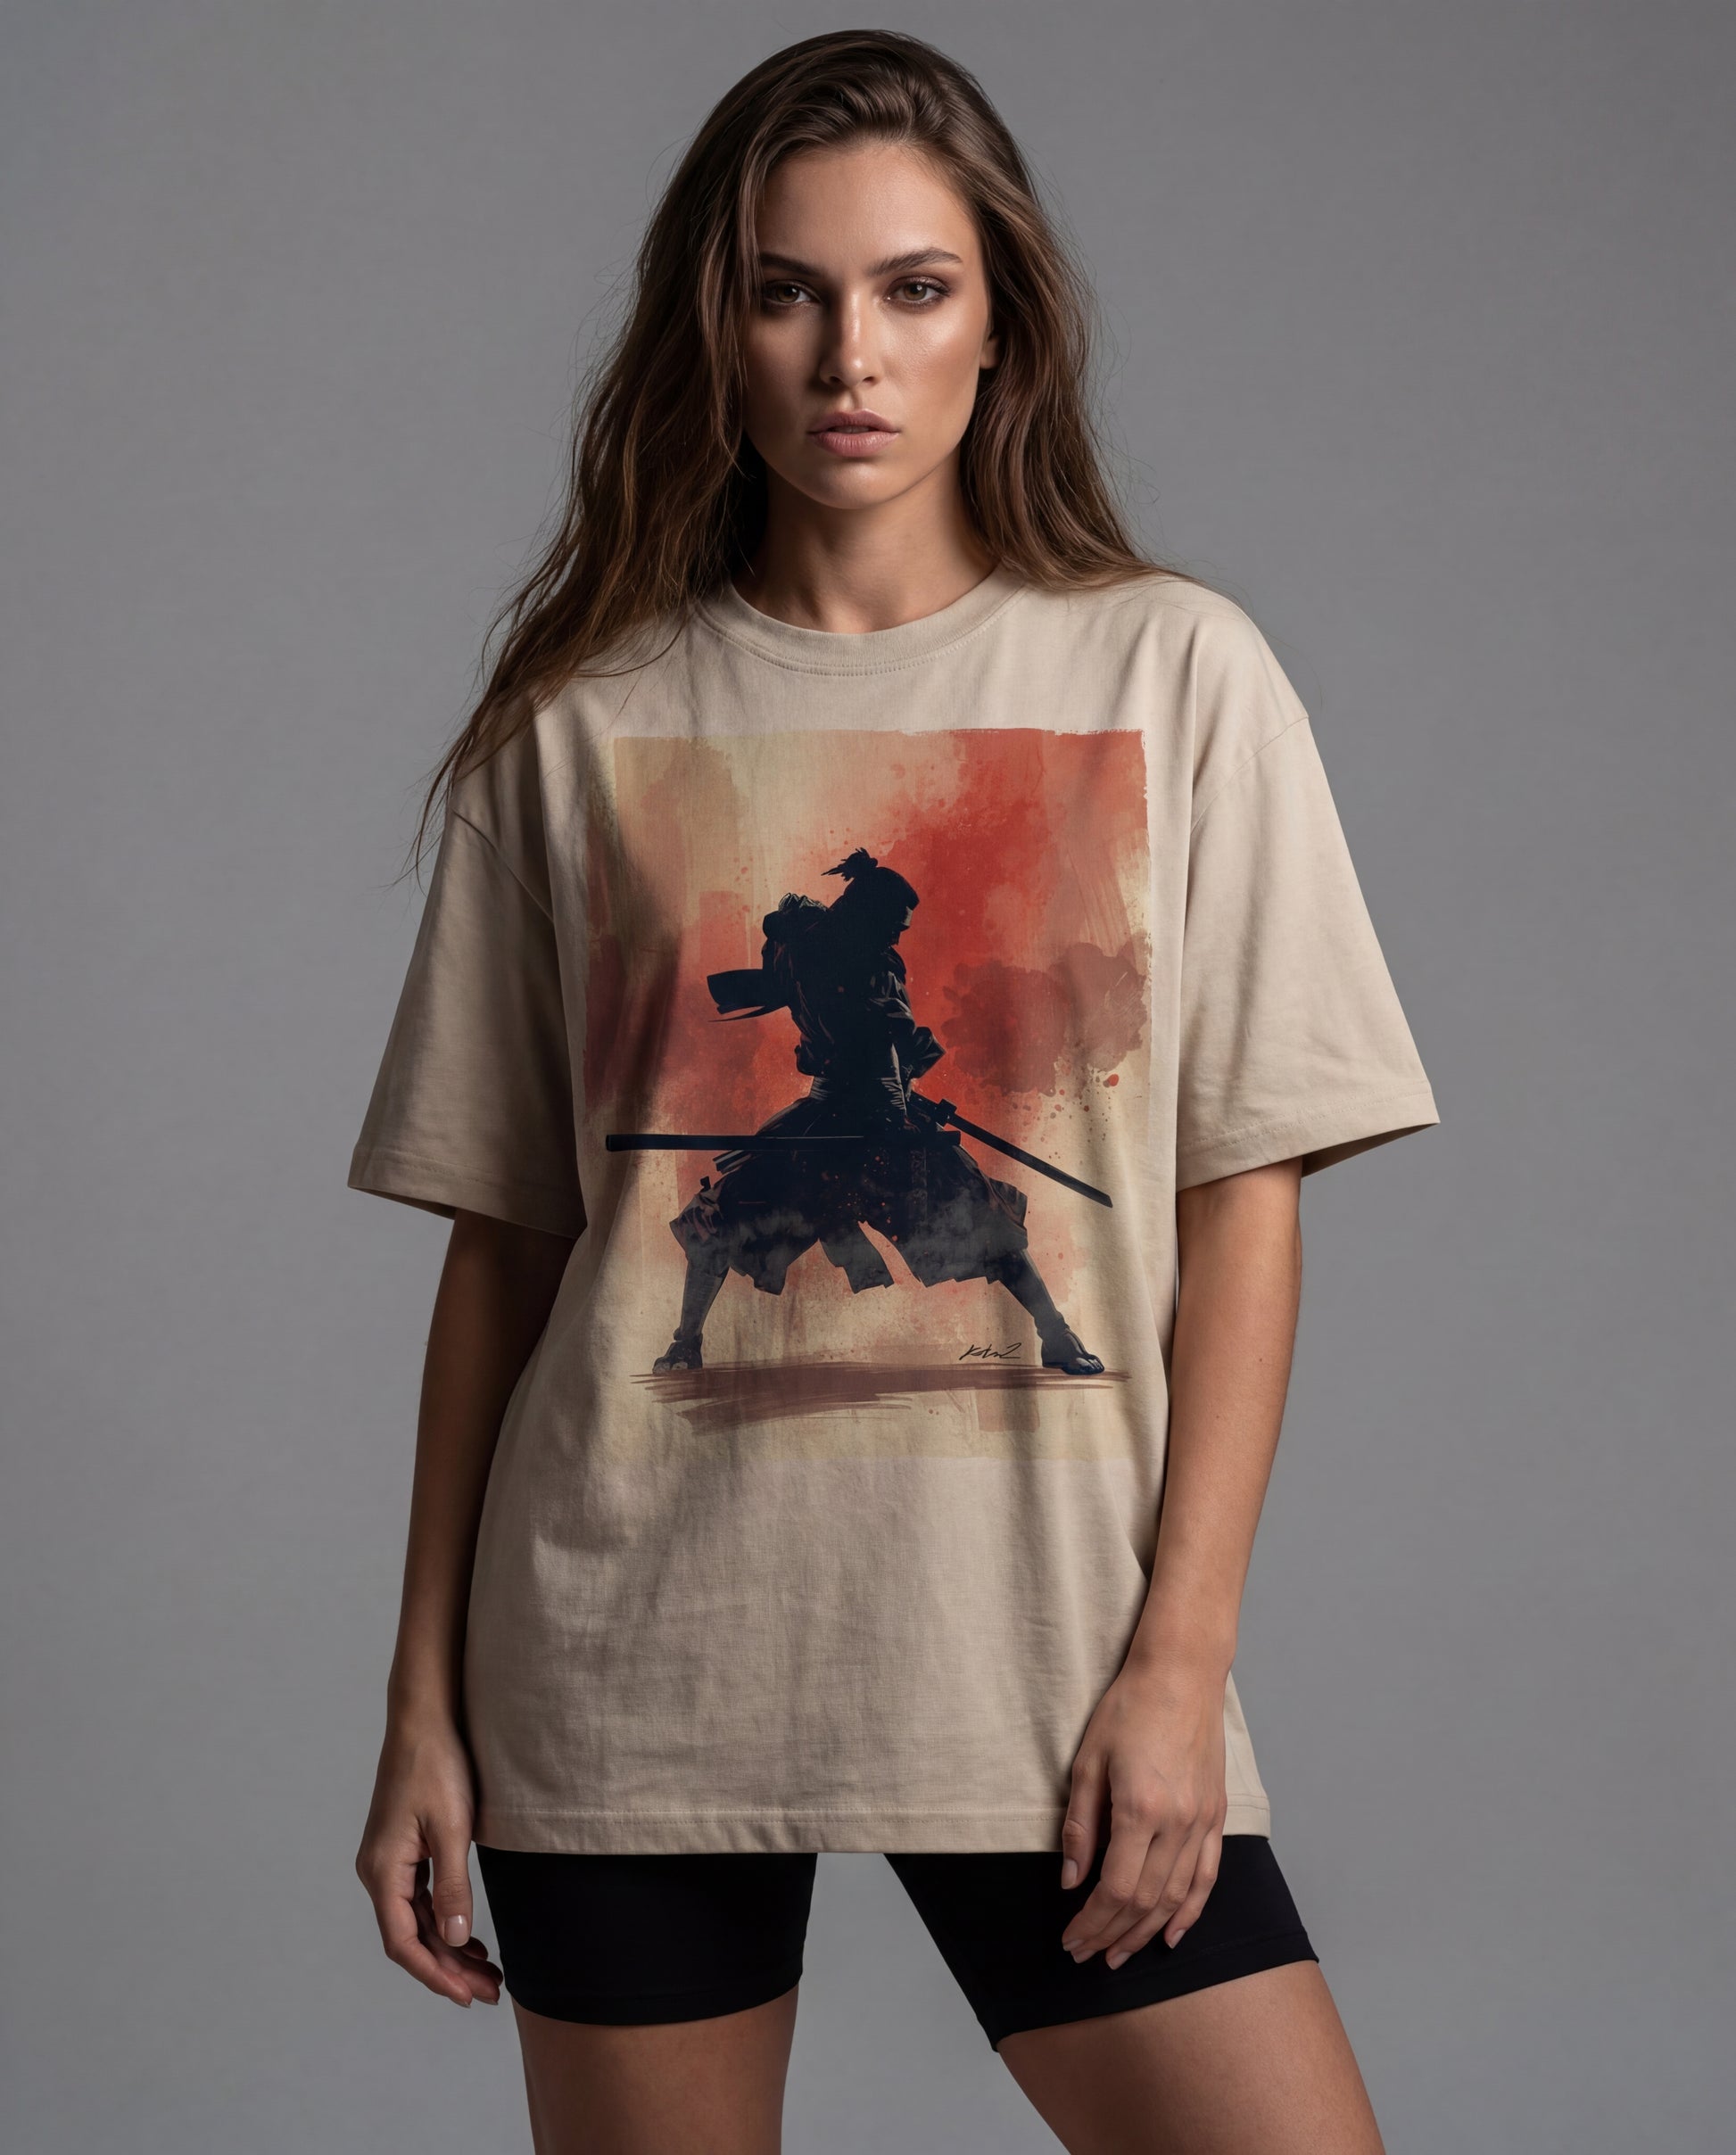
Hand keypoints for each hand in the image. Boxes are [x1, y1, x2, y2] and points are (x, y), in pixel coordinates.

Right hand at [355, 1709, 502, 2006]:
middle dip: (448, 1968)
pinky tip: (468, 1936)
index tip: (466, 1997)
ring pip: (417, 1920)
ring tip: (487, 1972)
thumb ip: (452, 1887)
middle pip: (410, 1937)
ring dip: (448, 1947)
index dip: (434, 1974)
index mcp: (383, 1871)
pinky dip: (443, 1921)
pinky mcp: (402, 1850)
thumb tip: (454, 1940)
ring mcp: (389, 1861)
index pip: (403, 1942)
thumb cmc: (437, 1766)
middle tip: (490, 1991)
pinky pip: (419, 1899)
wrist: (424, 1719)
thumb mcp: (451, 1829)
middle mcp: (378, 1871)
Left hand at [1056, 1655, 1229, 1966]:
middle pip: (1146, 1901)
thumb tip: (1071, 1880)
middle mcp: (1177, 1822)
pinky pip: (1208, 1876)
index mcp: (1140, 1808)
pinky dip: (1191, 1911)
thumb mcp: (1088, 1760)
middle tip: (1087, 1955)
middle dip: (1113, 1935)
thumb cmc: (1128, 1709)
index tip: (1070, 1939)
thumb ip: (1080, 1824)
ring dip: (1147, 1932)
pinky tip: (1173, 1935)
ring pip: (1177, 1897)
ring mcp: (1202, 1820)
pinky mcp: (1216, 1814)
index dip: (1091, 1922)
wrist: (1181, 1674)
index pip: (1115, 1889)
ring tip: (1121, 1955)